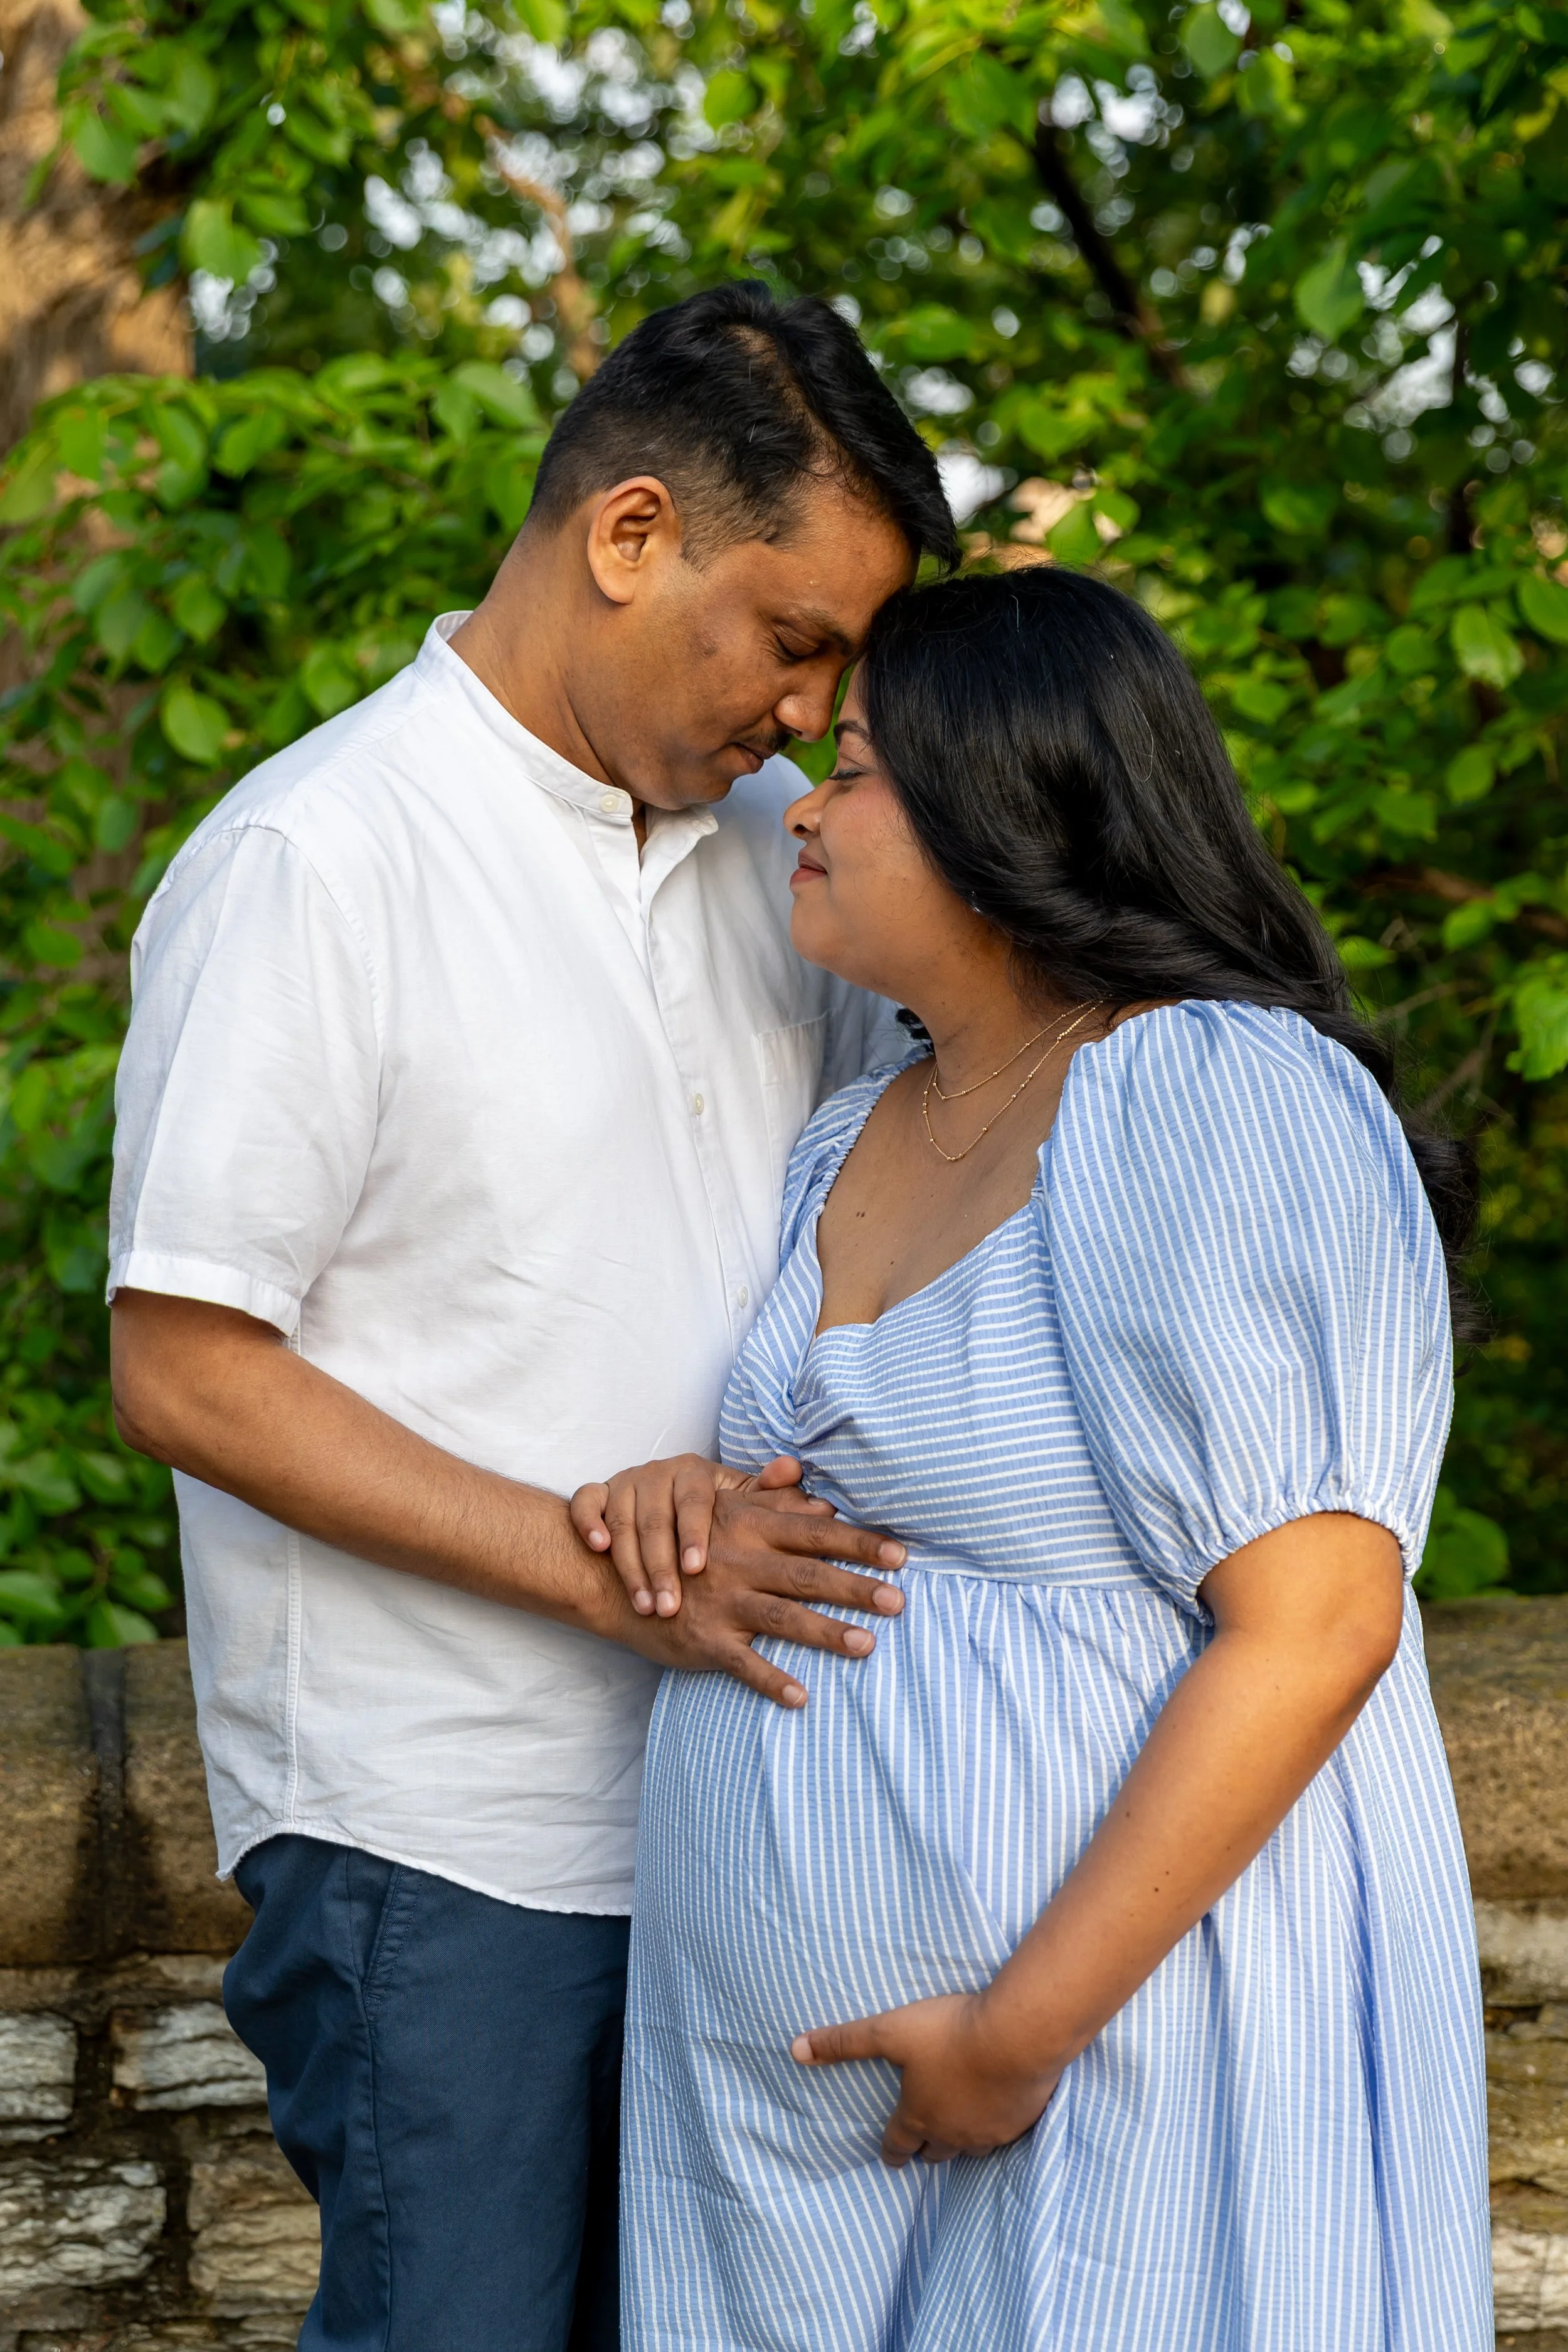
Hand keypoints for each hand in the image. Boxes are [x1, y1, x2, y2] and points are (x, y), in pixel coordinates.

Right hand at [572, 1454, 905, 1708]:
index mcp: (747, 1528)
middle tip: (899, 1601)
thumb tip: (805, 1478)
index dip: (857, 1542)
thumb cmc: (677, 1541)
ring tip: (867, 1646)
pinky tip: (802, 1697)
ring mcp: (722, 1603)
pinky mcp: (703, 1639)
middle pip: (807, 1574)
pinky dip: (770, 1681)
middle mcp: (739, 1563)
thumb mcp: (716, 1507)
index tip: (900, 1553)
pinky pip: (742, 1664)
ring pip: (783, 1618)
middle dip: (856, 1587)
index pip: (813, 1533)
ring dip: (827, 1633)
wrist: (613, 1575)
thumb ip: (763, 1495)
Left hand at [791, 1990, 1064, 2166]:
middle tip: (921, 2142)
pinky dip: (994, 2125)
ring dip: (960, 2139)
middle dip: (924, 2148)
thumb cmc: (949, 2032)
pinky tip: (997, 2108)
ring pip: (969, 2147)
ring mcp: (988, 2132)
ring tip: (958, 2127)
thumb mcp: (888, 2031)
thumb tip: (795, 2049)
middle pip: (934, 2153)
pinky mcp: (1019, 2122)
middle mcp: (952, 2132)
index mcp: (918, 2115)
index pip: (898, 2144)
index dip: (891, 2150)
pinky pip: (1002, 2134)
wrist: (1016, 2036)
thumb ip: (843, 2041)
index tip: (890, 2156)